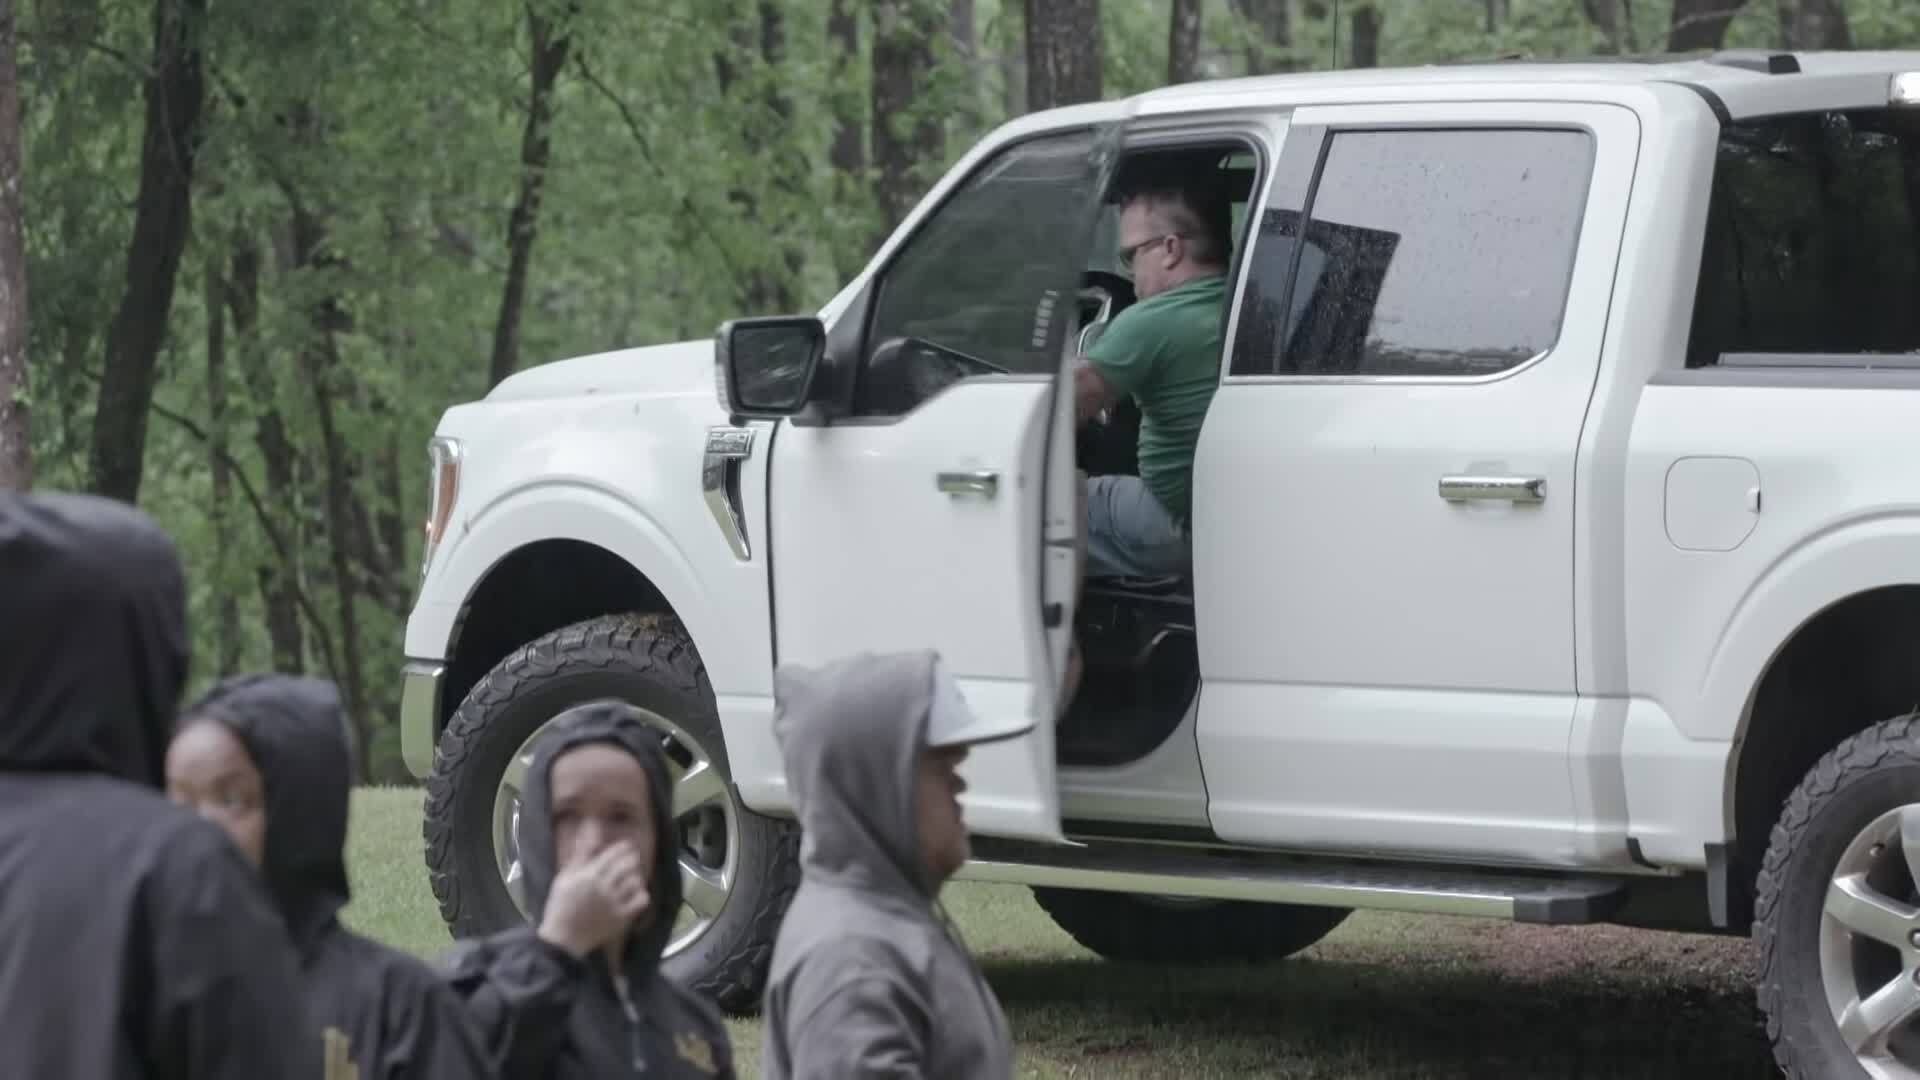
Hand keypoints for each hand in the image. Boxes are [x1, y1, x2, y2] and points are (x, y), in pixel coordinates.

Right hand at [537, 843, 651, 957]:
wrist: (562, 939)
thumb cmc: (560, 906)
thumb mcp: (564, 877)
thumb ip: (580, 854)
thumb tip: (589, 829)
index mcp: (588, 875)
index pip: (613, 854)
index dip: (623, 848)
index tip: (627, 846)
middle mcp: (603, 887)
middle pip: (627, 865)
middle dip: (632, 859)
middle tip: (632, 859)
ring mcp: (613, 903)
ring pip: (635, 881)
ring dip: (635, 876)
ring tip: (632, 876)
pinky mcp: (620, 918)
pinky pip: (640, 901)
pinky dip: (641, 894)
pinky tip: (636, 893)